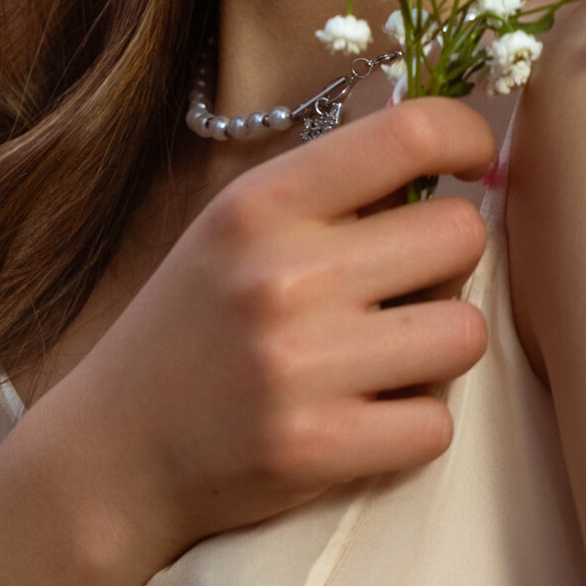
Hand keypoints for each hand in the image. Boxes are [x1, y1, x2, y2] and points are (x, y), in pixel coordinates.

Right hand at [17, 98, 495, 574]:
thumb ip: (329, 187)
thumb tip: (444, 137)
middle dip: (447, 262)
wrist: (114, 452)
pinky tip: (365, 414)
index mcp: (261, 204)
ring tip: (384, 356)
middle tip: (404, 286)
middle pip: (461, 235)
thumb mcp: (233, 229)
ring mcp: (301, 365)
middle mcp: (282, 275)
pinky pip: (436, 423)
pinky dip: (413, 424)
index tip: (471, 162)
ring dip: (438, 348)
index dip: (468, 137)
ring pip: (465, 333)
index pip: (410, 133)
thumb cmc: (192, 329)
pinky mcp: (319, 447)